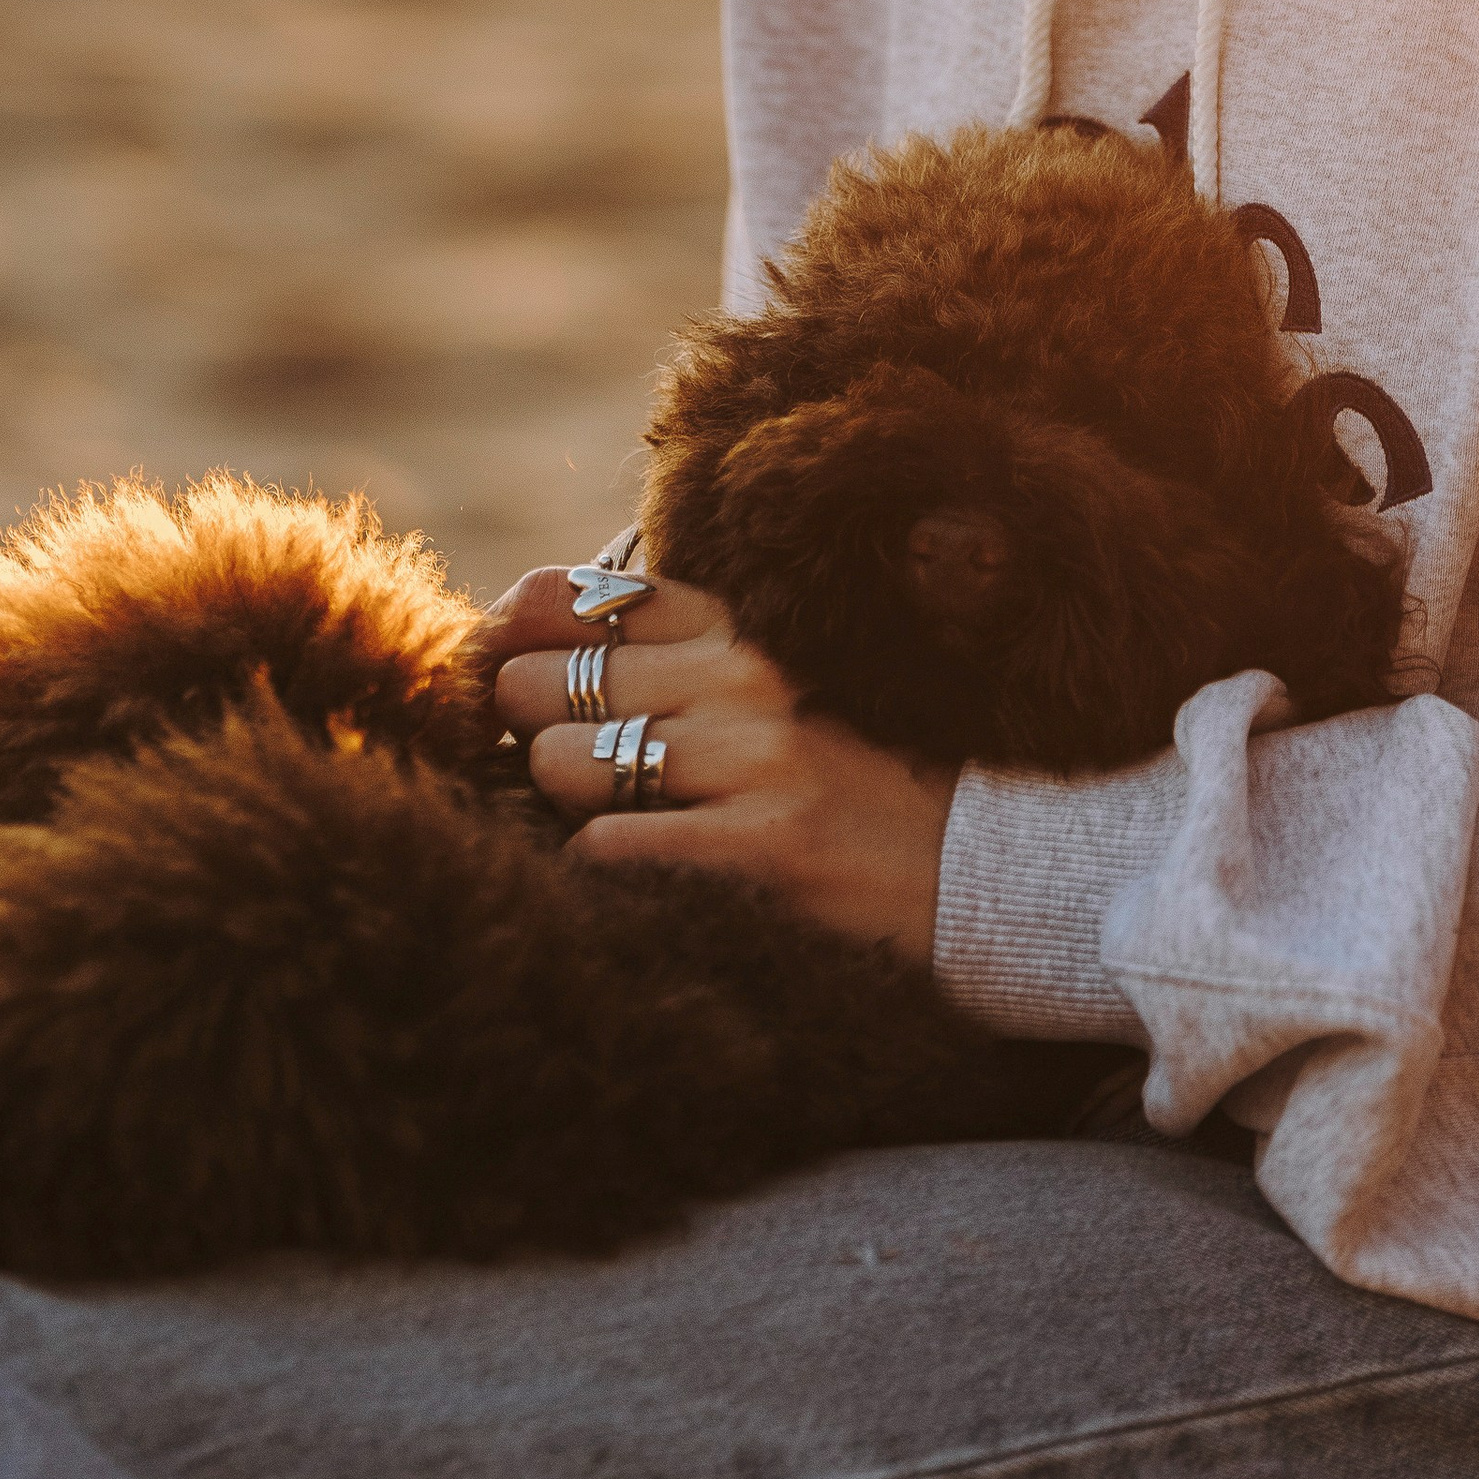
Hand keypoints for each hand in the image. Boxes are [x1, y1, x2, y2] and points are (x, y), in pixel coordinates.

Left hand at [484, 569, 955, 964]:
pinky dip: (602, 872)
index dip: (514, 640)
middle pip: (542, 683)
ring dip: (568, 811)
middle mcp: (743, 678)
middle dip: (532, 737)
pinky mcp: (762, 845)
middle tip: (572, 776)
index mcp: (739, 631)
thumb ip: (659, 661)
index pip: (577, 599)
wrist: (969, 875)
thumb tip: (509, 644)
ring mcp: (755, 759)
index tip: (512, 679)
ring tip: (626, 827)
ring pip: (559, 765)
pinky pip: (605, 847)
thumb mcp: (762, 697)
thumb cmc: (840, 790)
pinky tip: (649, 878)